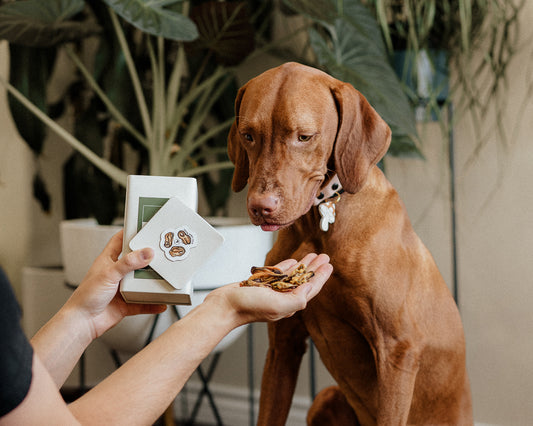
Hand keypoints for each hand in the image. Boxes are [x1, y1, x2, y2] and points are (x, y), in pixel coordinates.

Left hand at [64, 230, 165, 339]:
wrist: (82, 323)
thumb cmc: (85, 297)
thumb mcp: (109, 274)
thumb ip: (128, 263)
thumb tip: (146, 253)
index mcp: (108, 261)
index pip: (119, 240)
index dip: (130, 232)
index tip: (143, 227)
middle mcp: (116, 273)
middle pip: (136, 261)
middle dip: (148, 259)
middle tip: (161, 253)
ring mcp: (122, 289)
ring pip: (141, 282)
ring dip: (152, 282)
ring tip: (163, 278)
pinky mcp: (126, 303)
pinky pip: (143, 302)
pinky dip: (153, 303)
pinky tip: (160, 303)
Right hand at [204, 253, 332, 325]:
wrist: (224, 307)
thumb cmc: (247, 307)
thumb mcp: (276, 304)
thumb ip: (296, 298)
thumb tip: (310, 288)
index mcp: (288, 304)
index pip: (310, 289)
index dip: (321, 276)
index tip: (329, 265)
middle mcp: (282, 298)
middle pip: (304, 280)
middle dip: (314, 268)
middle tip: (324, 256)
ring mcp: (271, 291)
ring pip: (292, 275)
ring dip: (303, 265)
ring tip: (312, 255)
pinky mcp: (261, 284)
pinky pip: (278, 274)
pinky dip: (286, 266)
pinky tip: (293, 261)